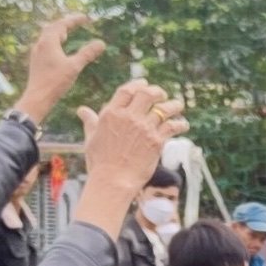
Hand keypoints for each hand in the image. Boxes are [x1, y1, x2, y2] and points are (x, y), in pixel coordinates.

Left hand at [14, 15, 106, 124]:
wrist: (38, 97)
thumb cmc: (55, 82)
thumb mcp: (74, 67)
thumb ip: (87, 54)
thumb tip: (101, 43)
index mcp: (49, 41)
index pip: (63, 24)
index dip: (75, 20)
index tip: (86, 18)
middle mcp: (40, 43)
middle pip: (53, 27)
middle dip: (65, 24)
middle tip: (75, 23)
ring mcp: (37, 52)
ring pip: (47, 36)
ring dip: (58, 33)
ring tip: (67, 34)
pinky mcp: (36, 61)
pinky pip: (45, 45)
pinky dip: (54, 42)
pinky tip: (58, 50)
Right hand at [76, 80, 188, 201]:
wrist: (112, 181)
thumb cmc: (99, 162)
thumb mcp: (91, 138)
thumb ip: (90, 121)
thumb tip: (82, 110)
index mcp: (111, 113)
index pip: (127, 90)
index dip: (138, 84)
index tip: (145, 84)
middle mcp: (128, 117)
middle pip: (147, 94)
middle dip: (157, 92)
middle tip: (163, 95)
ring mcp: (143, 128)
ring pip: (163, 108)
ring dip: (173, 105)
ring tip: (178, 105)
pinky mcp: (156, 141)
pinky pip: (172, 127)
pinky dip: (180, 124)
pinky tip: (183, 125)